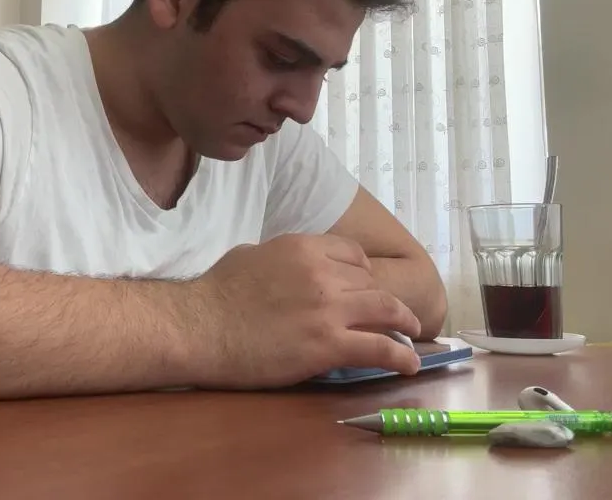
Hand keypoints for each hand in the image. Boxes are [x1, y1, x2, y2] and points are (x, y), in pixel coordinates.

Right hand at [184, 233, 422, 388]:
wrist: (199, 327)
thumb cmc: (214, 293)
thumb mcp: (250, 256)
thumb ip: (279, 259)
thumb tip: (287, 268)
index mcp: (304, 247)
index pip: (353, 254)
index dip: (364, 272)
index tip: (366, 287)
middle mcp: (323, 273)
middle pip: (371, 283)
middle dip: (382, 300)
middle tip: (390, 315)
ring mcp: (328, 309)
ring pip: (385, 310)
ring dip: (404, 323)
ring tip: (413, 333)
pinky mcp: (327, 345)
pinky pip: (379, 348)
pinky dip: (401, 356)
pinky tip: (410, 365)